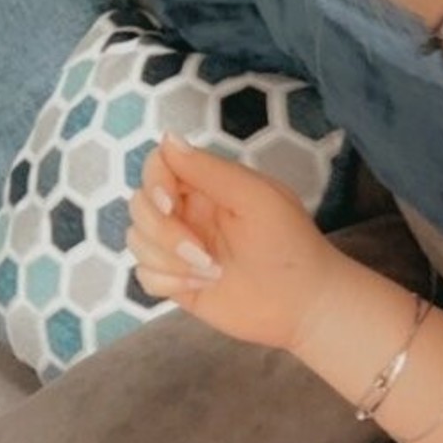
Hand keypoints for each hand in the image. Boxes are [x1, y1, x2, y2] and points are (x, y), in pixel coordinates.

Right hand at [127, 135, 332, 352]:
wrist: (304, 305)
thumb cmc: (291, 246)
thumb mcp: (255, 198)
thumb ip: (209, 169)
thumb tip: (167, 138)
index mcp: (208, 186)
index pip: (158, 167)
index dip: (154, 183)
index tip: (170, 205)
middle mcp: (190, 213)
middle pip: (140, 205)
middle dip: (162, 231)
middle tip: (203, 253)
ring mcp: (181, 249)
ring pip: (137, 241)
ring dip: (168, 259)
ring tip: (211, 272)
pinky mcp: (179, 282)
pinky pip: (144, 275)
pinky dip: (166, 281)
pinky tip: (201, 286)